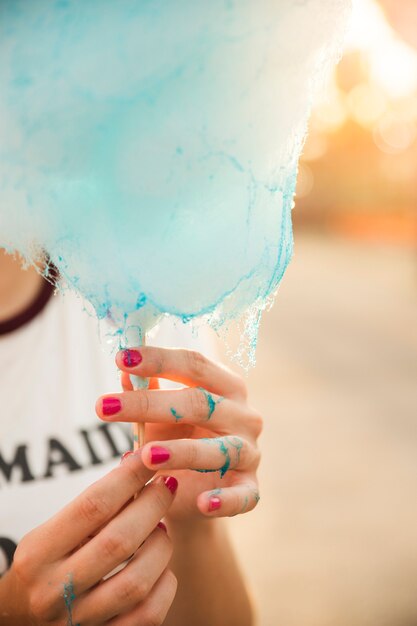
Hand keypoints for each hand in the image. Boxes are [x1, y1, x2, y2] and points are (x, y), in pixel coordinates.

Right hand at [0, 453, 177, 625]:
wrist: (22, 620)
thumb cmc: (48, 563)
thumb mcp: (54, 532)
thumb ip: (93, 506)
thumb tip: (138, 464)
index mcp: (39, 554)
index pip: (92, 506)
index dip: (129, 477)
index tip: (150, 459)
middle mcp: (54, 591)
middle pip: (119, 541)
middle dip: (152, 505)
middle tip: (166, 486)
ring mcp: (78, 622)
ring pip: (138, 581)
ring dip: (160, 546)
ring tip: (161, 529)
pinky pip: (148, 614)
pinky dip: (164, 585)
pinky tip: (161, 567)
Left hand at [96, 347, 261, 522]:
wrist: (189, 492)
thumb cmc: (175, 441)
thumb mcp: (157, 416)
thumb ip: (146, 392)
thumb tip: (124, 370)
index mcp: (225, 386)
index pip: (194, 364)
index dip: (159, 359)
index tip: (122, 358)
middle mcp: (243, 414)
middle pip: (200, 403)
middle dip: (149, 404)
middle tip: (104, 408)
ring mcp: (250, 452)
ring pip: (220, 449)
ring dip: (183, 452)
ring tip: (145, 456)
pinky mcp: (250, 488)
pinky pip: (243, 496)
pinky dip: (225, 500)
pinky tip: (201, 503)